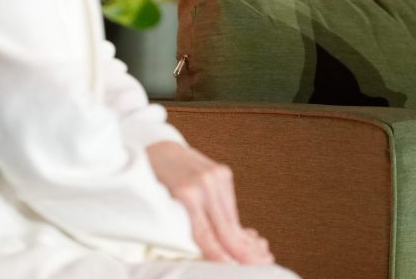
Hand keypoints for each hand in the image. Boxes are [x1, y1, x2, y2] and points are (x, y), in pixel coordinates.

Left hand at [145, 140, 273, 265]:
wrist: (159, 148)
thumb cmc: (152, 179)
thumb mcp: (159, 205)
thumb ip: (179, 226)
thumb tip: (202, 251)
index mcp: (185, 193)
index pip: (204, 232)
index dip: (217, 253)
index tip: (229, 266)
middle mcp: (204, 183)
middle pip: (225, 226)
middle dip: (243, 250)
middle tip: (263, 264)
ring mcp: (216, 175)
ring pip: (231, 217)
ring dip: (242, 239)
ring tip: (260, 256)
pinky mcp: (223, 173)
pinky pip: (230, 205)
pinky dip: (234, 223)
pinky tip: (243, 237)